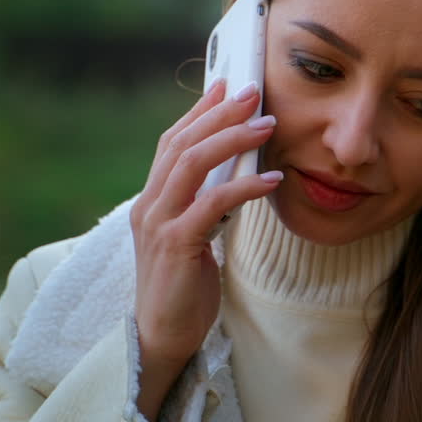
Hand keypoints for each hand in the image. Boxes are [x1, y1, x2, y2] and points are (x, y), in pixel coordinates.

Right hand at [129, 79, 280, 421]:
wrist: (163, 336)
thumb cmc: (184, 287)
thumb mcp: (194, 236)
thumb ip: (206, 203)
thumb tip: (237, 169)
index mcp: (151, 200)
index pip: (171, 143)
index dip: (199, 112)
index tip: (226, 85)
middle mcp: (148, 206)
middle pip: (182, 144)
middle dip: (219, 114)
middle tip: (254, 92)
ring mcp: (158, 224)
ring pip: (194, 165)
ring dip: (233, 140)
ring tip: (268, 125)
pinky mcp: (176, 245)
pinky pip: (213, 204)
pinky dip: (245, 187)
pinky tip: (273, 178)